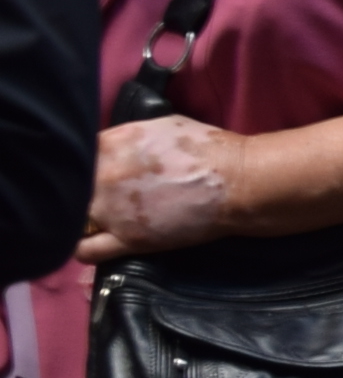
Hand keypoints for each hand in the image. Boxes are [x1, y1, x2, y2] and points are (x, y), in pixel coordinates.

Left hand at [79, 116, 241, 260]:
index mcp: (111, 144)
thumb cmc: (208, 149)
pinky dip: (82, 247)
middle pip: (68, 187)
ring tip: (99, 217)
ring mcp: (112, 211)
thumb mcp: (160, 126)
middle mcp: (103, 177)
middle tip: (101, 194)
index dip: (82, 165)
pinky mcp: (127, 239)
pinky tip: (93, 240)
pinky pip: (85, 251)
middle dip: (81, 190)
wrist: (238, 182)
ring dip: (80, 218)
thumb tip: (109, 149)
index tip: (94, 171)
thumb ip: (125, 138)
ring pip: (71, 219)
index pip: (73, 157)